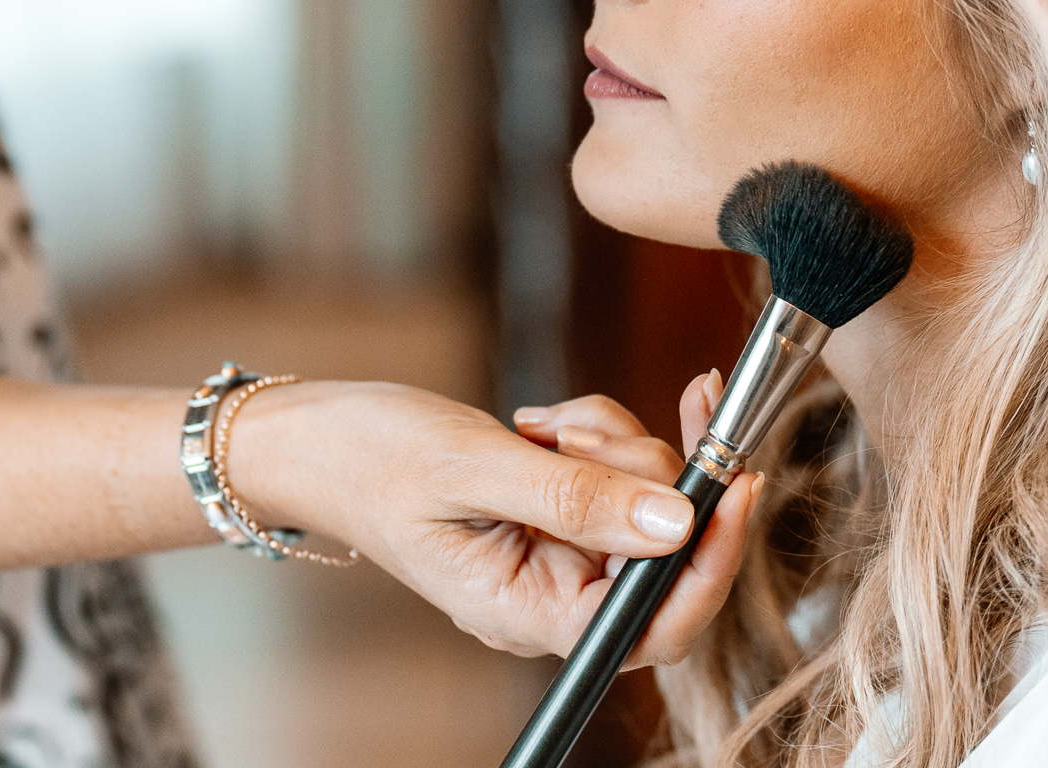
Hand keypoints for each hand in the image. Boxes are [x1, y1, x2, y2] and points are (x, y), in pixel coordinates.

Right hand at [232, 373, 758, 667]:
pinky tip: (542, 424)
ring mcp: (560, 548)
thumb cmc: (368, 460)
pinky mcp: (561, 505)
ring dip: (613, 443)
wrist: (313, 435)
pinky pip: (617, 468)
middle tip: (589, 429)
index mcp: (527, 615)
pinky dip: (595, 432)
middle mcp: (553, 593)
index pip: (653, 623)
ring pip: (647, 495)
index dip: (709, 561)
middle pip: (664, 547)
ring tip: (546, 427)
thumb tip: (676, 520)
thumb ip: (576, 498)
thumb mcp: (473, 471)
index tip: (733, 482)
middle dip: (647, 474)